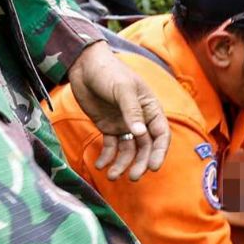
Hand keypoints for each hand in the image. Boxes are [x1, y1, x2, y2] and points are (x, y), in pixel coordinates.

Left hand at [67, 43, 169, 180]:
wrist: (83, 66)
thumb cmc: (109, 72)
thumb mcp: (123, 89)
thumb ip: (131, 111)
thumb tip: (140, 133)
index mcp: (150, 109)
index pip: (161, 134)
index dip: (159, 152)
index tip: (153, 167)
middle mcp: (140, 119)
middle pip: (145, 147)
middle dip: (140, 163)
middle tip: (133, 177)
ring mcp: (124, 124)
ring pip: (128, 150)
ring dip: (122, 164)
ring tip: (112, 176)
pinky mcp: (108, 127)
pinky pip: (110, 146)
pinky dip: (107, 157)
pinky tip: (100, 165)